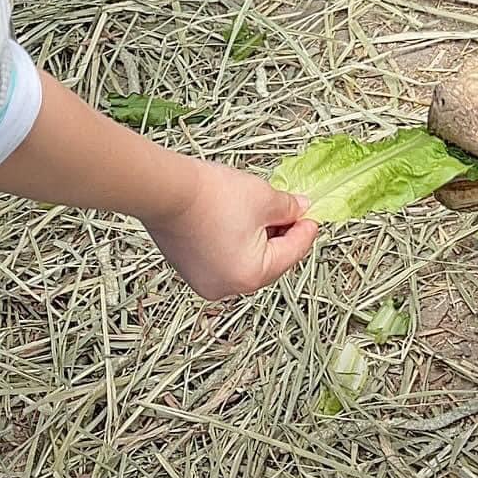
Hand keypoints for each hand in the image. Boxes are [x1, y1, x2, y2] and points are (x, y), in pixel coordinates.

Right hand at [143, 159, 318, 299]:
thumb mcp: (264, 197)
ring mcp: (205, 281)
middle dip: (280, 234)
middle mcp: (227, 287)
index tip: (311, 214)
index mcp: (251, 276)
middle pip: (269, 261)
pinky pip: (224, 258)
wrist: (166, 189)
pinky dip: (234, 240)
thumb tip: (301, 210)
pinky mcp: (189, 269)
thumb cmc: (210, 196)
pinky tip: (235, 217)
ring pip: (246, 260)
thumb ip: (288, 208)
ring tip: (259, 209)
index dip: (305, 230)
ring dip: (257, 237)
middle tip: (288, 209)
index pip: (292, 253)